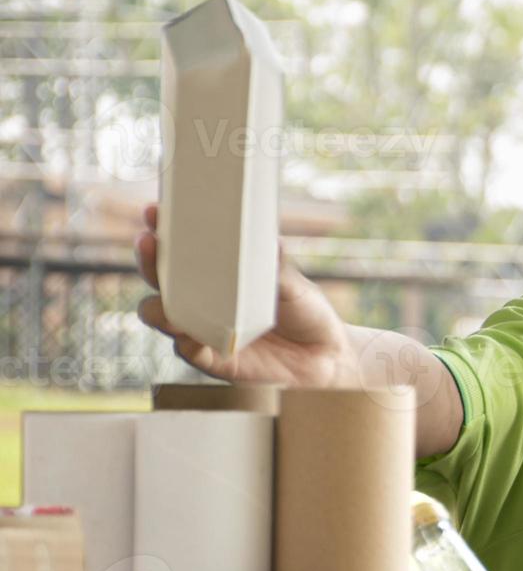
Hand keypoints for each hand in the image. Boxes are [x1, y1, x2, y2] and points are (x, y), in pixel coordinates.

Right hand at [135, 204, 353, 386]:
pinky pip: (187, 350)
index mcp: (217, 273)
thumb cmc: (306, 311)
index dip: (162, 230)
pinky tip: (187, 334)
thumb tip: (272, 244)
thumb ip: (279, 267)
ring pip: (161, 315)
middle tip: (149, 242)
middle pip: (159, 278)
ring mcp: (203, 328)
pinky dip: (184, 341)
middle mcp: (202, 299)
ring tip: (164, 297)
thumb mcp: (296, 284)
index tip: (153, 211)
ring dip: (157, 305)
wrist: (325, 355)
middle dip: (148, 259)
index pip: (181, 249)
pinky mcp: (213, 359)